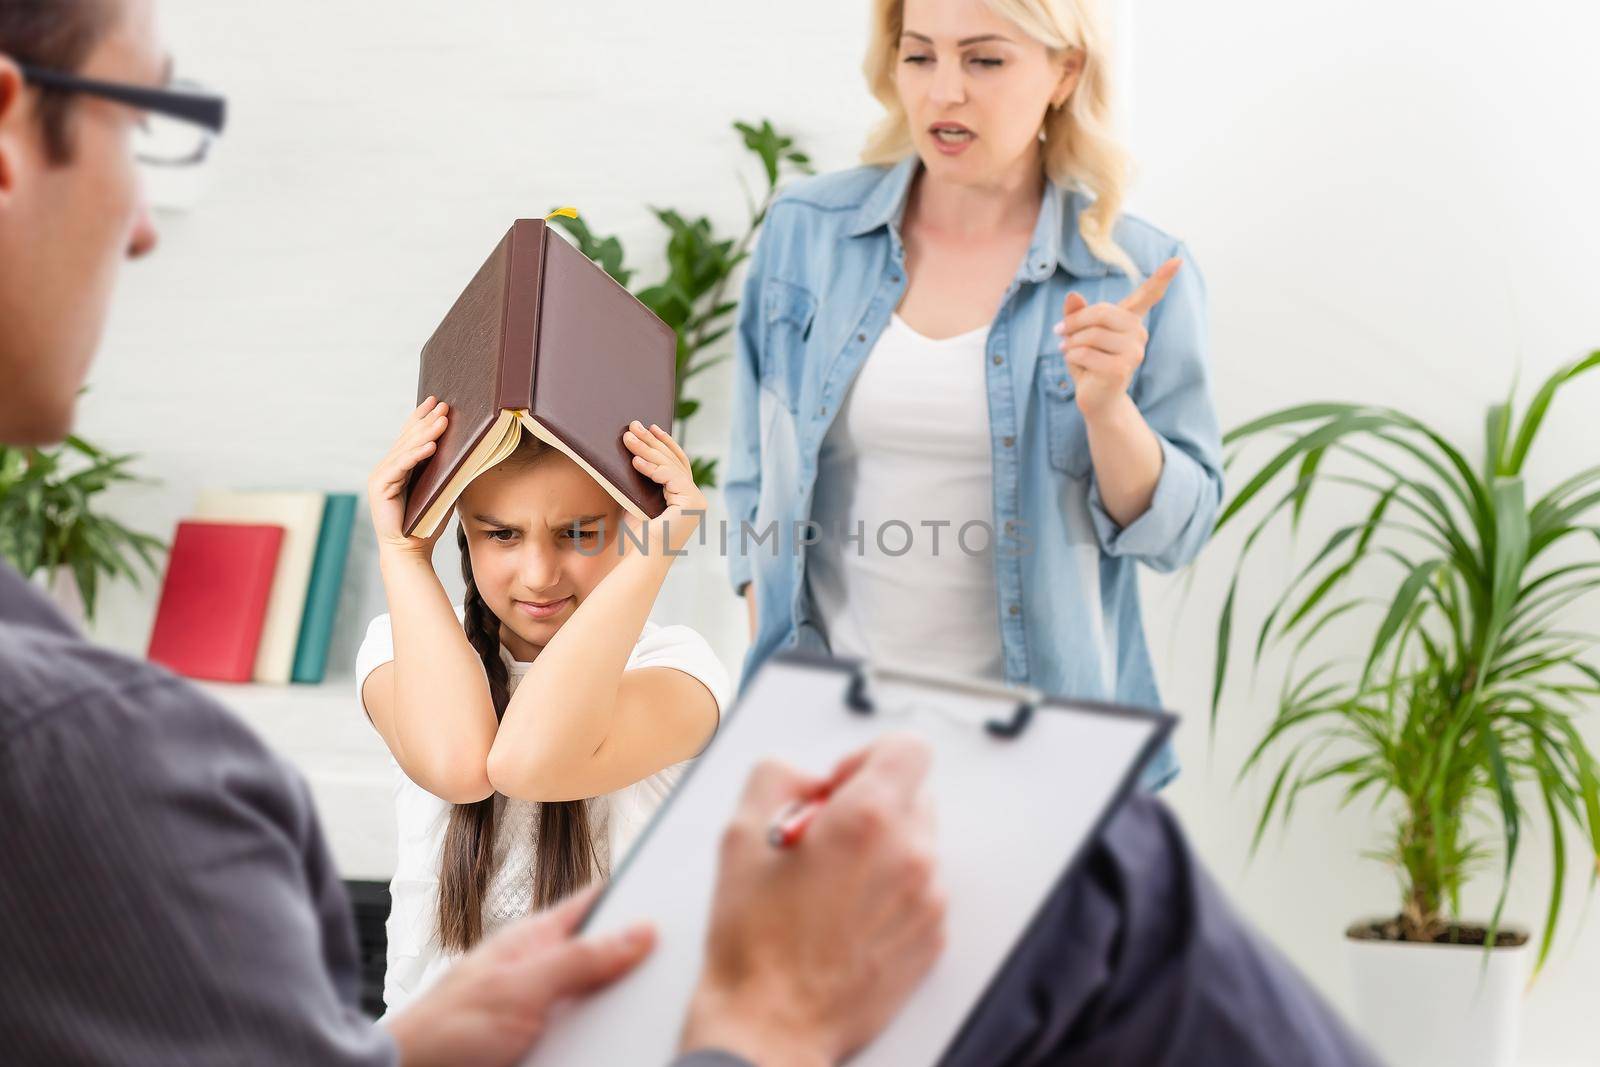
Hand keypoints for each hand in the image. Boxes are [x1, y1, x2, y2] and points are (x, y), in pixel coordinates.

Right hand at [368, 396, 451, 556]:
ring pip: (406, 449)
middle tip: (445, 405)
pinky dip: (416, 456)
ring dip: (425, 433)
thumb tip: (468, 448)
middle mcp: (388, 467)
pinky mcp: (380, 487)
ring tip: (442, 420)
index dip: (422, 417)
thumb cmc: (427, 521)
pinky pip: (400, 467)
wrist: (411, 549)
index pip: (411, 435)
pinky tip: (430, 446)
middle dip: (428, 420)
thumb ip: (447, 469)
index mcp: (401, 465)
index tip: (436, 400)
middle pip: (409, 438)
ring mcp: (382, 476)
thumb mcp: (442, 489)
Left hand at [385, 885, 654, 1066]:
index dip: (634, 893)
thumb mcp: (521, 988)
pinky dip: (606, 1042)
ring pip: (600, 1003)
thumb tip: (639, 930)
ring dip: (623, 1011)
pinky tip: (626, 1046)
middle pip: (606, 958)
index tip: (675, 889)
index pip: (595, 904)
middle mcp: (541, 972)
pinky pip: (587, 1037)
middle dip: (640, 962)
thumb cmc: (445, 1030)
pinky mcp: (542, 1046)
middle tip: (681, 967)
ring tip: (656, 1016)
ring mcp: (542, 1011)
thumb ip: (579, 960)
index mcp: (534, 941)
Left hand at [621, 420, 706, 554]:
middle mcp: (696, 499)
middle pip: (674, 461)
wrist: (642, 559)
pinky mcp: (692, 504)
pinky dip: (652, 468)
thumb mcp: (640, 499)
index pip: (678, 463)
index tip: (650, 427)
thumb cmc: (638, 536)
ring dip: (647, 450)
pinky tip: (635, 461)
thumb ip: (644, 480)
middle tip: (634, 425)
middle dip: (652, 441)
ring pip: (671, 467)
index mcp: (686, 498)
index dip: (665, 443)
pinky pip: (671, 478)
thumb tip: (634, 453)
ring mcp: (697, 501)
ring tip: (628, 438)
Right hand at [680, 735, 946, 1066]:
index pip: (909, 747)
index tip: (838, 787)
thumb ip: (778, 776)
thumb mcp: (740, 834)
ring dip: (881, 851)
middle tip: (823, 840)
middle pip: (913, 795)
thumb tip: (806, 777)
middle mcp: (911, 853)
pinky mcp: (932, 938)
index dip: (867, 757)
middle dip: (870, 806)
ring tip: (829, 887)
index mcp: (868, 818)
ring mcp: (928, 899)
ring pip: (916, 844)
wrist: (772, 1025)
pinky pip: (920, 890)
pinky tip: (845, 918)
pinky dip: (890, 893)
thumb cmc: (755, 942)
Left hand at [1053, 257, 1180, 420]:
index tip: (1177, 260)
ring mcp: (1133, 352)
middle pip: (1102, 313)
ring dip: (1070, 342)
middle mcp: (1138, 334)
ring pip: (1092, 334)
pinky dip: (1072, 356)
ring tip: (1066, 349)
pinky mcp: (1121, 368)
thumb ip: (1077, 314)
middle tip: (1059, 331)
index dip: (1162, 278)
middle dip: (1075, 322)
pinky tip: (1074, 363)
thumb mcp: (1080, 334)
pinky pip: (1087, 353)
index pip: (1148, 297)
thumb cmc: (1089, 363)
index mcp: (1131, 322)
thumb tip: (1073, 295)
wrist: (1096, 399)